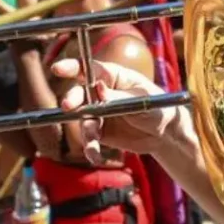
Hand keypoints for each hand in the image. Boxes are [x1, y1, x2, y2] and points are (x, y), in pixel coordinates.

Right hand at [54, 59, 171, 163]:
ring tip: (93, 140)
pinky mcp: (100, 132)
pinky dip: (90, 148)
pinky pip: (89, 139)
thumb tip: (99, 90)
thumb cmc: (159, 107)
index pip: (90, 69)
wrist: (166, 134)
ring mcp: (98, 112)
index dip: (72, 67)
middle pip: (80, 93)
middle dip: (72, 99)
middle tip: (68, 106)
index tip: (57, 69)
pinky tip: (95, 156)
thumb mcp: (143, 102)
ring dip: (85, 130)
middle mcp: (101, 93)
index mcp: (114, 76)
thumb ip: (120, 97)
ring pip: (82, 119)